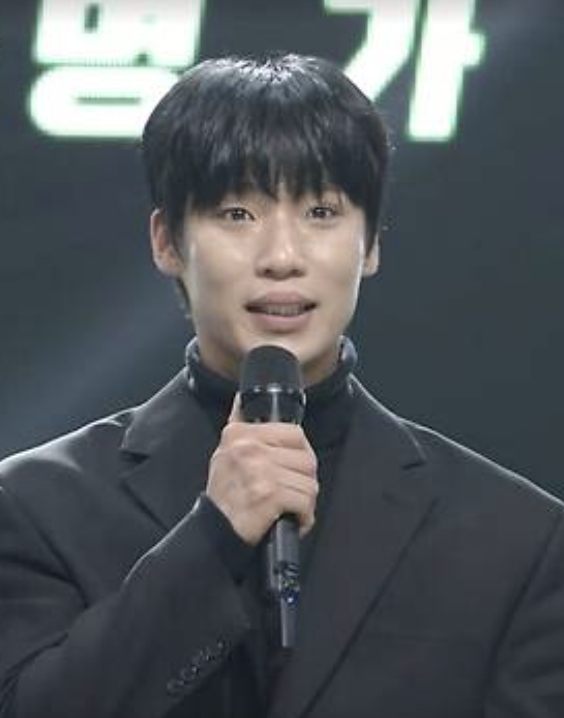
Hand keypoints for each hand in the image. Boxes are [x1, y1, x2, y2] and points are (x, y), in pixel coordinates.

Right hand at [206, 395, 318, 544]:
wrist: (213, 532)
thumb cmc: (224, 496)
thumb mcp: (224, 452)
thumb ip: (238, 424)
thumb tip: (242, 398)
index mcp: (240, 433)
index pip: (294, 433)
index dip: (299, 454)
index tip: (290, 469)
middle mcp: (249, 448)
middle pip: (307, 458)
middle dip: (304, 481)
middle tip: (291, 493)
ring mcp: (260, 471)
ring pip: (309, 482)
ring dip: (305, 501)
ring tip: (290, 508)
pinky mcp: (270, 495)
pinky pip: (305, 501)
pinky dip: (304, 516)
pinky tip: (293, 520)